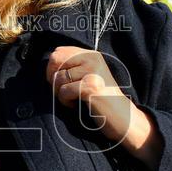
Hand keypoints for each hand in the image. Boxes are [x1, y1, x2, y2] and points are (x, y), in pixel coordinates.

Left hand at [45, 46, 162, 167]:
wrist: (123, 118)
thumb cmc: (101, 100)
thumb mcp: (88, 76)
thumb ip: (72, 67)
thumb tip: (48, 65)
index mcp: (91, 54)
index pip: (58, 52)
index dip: (52, 68)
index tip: (61, 82)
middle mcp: (92, 58)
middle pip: (54, 61)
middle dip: (53, 79)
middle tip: (64, 92)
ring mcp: (93, 71)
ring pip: (58, 78)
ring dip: (60, 94)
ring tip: (74, 100)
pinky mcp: (91, 86)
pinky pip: (63, 92)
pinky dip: (66, 102)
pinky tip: (77, 106)